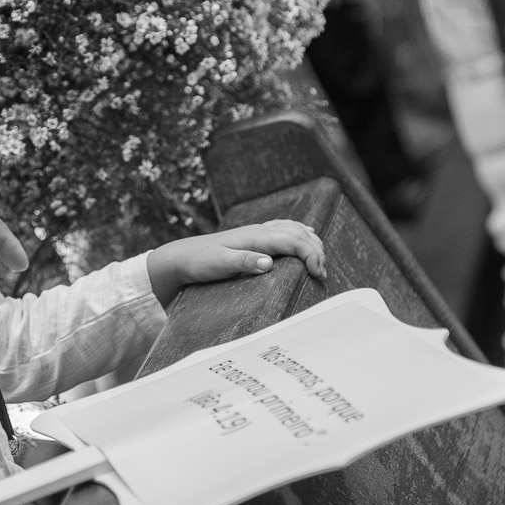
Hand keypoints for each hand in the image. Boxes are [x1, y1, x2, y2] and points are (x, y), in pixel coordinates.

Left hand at [146, 219, 325, 306]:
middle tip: (322, 275)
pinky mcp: (254, 237)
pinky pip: (285, 229)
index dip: (312, 255)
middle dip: (317, 251)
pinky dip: (300, 234)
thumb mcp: (219, 265)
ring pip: (294, 229)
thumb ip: (244, 262)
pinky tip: (304, 239)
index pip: (294, 240)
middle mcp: (260, 231)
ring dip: (311, 242)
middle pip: (299, 234)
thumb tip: (269, 263)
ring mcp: (258, 232)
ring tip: (319, 262)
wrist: (182, 257)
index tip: (318, 275)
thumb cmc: (200, 262)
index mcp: (256, 237)